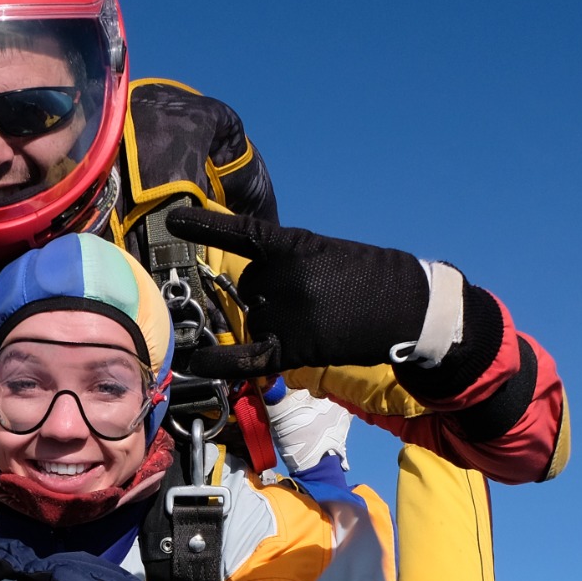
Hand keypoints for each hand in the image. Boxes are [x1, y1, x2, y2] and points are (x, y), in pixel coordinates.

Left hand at [162, 208, 434, 379]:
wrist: (409, 307)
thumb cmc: (372, 275)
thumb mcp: (327, 251)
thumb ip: (288, 262)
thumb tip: (254, 288)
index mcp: (293, 246)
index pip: (239, 234)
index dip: (203, 226)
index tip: (172, 218)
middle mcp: (284, 279)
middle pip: (248, 288)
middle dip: (267, 293)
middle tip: (312, 298)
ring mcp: (287, 314)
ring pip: (254, 319)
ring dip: (273, 322)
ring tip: (317, 320)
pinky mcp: (294, 348)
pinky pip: (244, 357)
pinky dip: (218, 361)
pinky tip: (191, 362)